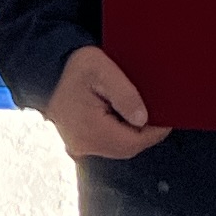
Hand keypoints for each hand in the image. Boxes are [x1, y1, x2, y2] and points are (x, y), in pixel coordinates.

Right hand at [43, 45, 167, 161]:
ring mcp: (79, 145)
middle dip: (145, 134)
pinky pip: (106, 143)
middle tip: (160, 114)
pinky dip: (120, 133)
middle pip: (125, 148)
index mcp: (89, 130)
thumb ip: (125, 94)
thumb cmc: (75, 67)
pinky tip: (126, 116)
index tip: (168, 118)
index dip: (154, 133)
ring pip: (117, 147)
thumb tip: (142, 119)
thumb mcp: (102, 70)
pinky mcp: (78, 141)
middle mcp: (83, 144)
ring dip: (133, 134)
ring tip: (143, 112)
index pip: (131, 142)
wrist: (48, 70)